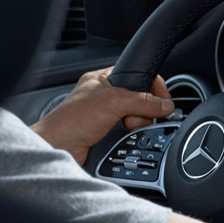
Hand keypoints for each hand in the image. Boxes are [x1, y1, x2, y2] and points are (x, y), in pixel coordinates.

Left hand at [32, 67, 174, 164]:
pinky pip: (131, 131)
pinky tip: (123, 136)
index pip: (139, 74)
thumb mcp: (113, 102)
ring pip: (138, 117)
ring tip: (126, 127)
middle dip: (144, 110)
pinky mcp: (109, 133)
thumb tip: (166, 105)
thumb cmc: (70, 121)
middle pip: (142, 98)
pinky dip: (132, 135)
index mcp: (104, 79)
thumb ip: (143, 101)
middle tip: (134, 117)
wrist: (58, 148)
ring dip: (137, 124)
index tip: (163, 100)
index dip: (153, 86)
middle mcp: (106, 95)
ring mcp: (108, 115)